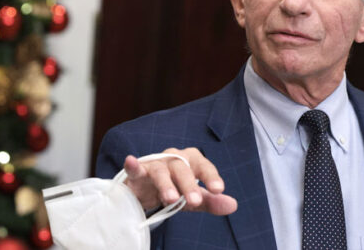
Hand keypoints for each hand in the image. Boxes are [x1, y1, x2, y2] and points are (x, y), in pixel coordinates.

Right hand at [122, 147, 237, 215]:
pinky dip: (133, 165)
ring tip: (171, 199)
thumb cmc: (176, 189)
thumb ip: (212, 201)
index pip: (203, 166)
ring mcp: (155, 164)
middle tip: (194, 201)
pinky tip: (131, 161)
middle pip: (182, 169)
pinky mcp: (138, 173)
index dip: (210, 177)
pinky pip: (136, 168)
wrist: (147, 190)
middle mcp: (173, 158)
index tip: (218, 189)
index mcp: (191, 161)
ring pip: (161, 172)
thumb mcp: (195, 198)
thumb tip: (232, 204)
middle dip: (189, 185)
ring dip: (166, 184)